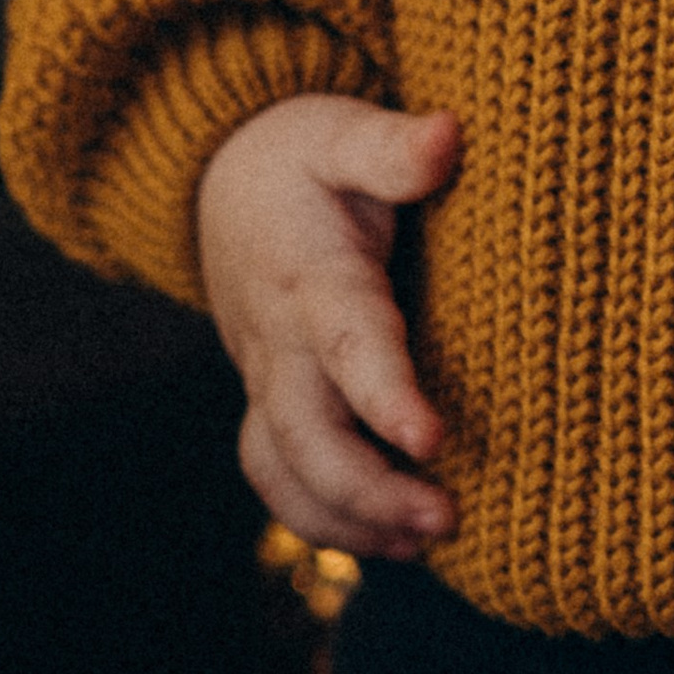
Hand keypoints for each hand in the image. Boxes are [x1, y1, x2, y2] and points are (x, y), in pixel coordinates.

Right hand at [197, 93, 461, 561]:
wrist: (224, 182)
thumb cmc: (301, 158)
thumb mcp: (341, 132)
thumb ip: (392, 147)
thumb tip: (448, 134)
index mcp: (310, 275)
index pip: (346, 340)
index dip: (384, 395)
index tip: (431, 439)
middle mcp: (280, 341)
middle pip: (304, 433)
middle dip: (368, 488)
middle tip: (446, 516)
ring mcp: (267, 381)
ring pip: (283, 471)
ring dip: (348, 520)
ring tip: (428, 539)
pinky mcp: (271, 405)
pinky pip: (282, 479)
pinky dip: (327, 522)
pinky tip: (396, 540)